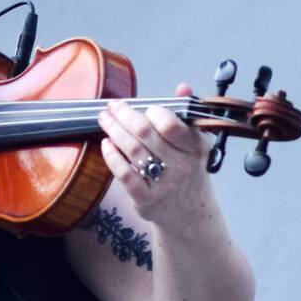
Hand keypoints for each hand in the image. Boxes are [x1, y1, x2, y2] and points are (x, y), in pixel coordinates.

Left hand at [97, 85, 212, 225]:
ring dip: (114, 131)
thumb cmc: (188, 170)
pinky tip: (105, 144)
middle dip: (124, 115)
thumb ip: (186, 115)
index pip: (171, 125)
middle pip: (145, 134)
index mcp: (196, 147)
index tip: (144, 106)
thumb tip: (182, 87)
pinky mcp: (146, 200)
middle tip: (112, 106)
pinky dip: (112, 157)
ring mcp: (164, 185)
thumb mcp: (195, 143)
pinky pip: (125, 175)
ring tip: (104, 119)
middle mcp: (182, 166)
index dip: (153, 112)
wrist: (189, 213)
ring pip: (133, 151)